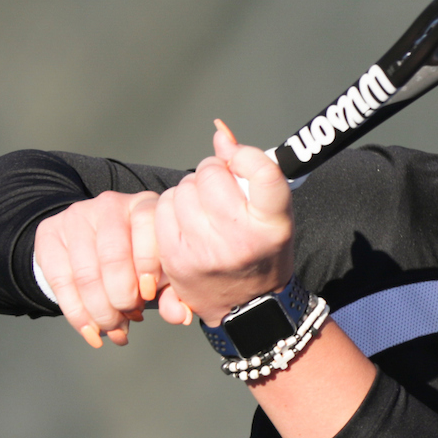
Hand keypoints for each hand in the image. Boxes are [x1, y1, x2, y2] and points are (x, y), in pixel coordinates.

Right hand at [35, 191, 192, 347]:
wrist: (93, 244)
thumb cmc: (138, 258)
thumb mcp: (162, 270)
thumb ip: (174, 292)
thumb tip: (180, 317)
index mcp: (145, 205)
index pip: (147, 226)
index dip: (149, 266)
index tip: (148, 295)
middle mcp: (109, 204)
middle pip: (113, 257)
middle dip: (122, 299)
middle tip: (129, 318)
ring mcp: (76, 216)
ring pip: (86, 275)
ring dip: (101, 312)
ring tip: (114, 328)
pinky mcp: (49, 233)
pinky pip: (60, 282)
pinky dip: (77, 315)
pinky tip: (91, 330)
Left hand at [155, 122, 294, 326]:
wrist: (248, 305)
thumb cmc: (264, 250)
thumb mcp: (275, 211)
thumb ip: (253, 170)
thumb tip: (219, 132)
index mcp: (273, 225)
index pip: (263, 173)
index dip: (246, 155)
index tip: (241, 158)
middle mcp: (240, 240)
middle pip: (213, 175)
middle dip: (214, 171)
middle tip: (222, 186)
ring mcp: (205, 251)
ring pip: (184, 188)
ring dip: (192, 188)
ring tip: (205, 205)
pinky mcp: (176, 258)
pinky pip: (162, 208)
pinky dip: (173, 206)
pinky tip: (187, 218)